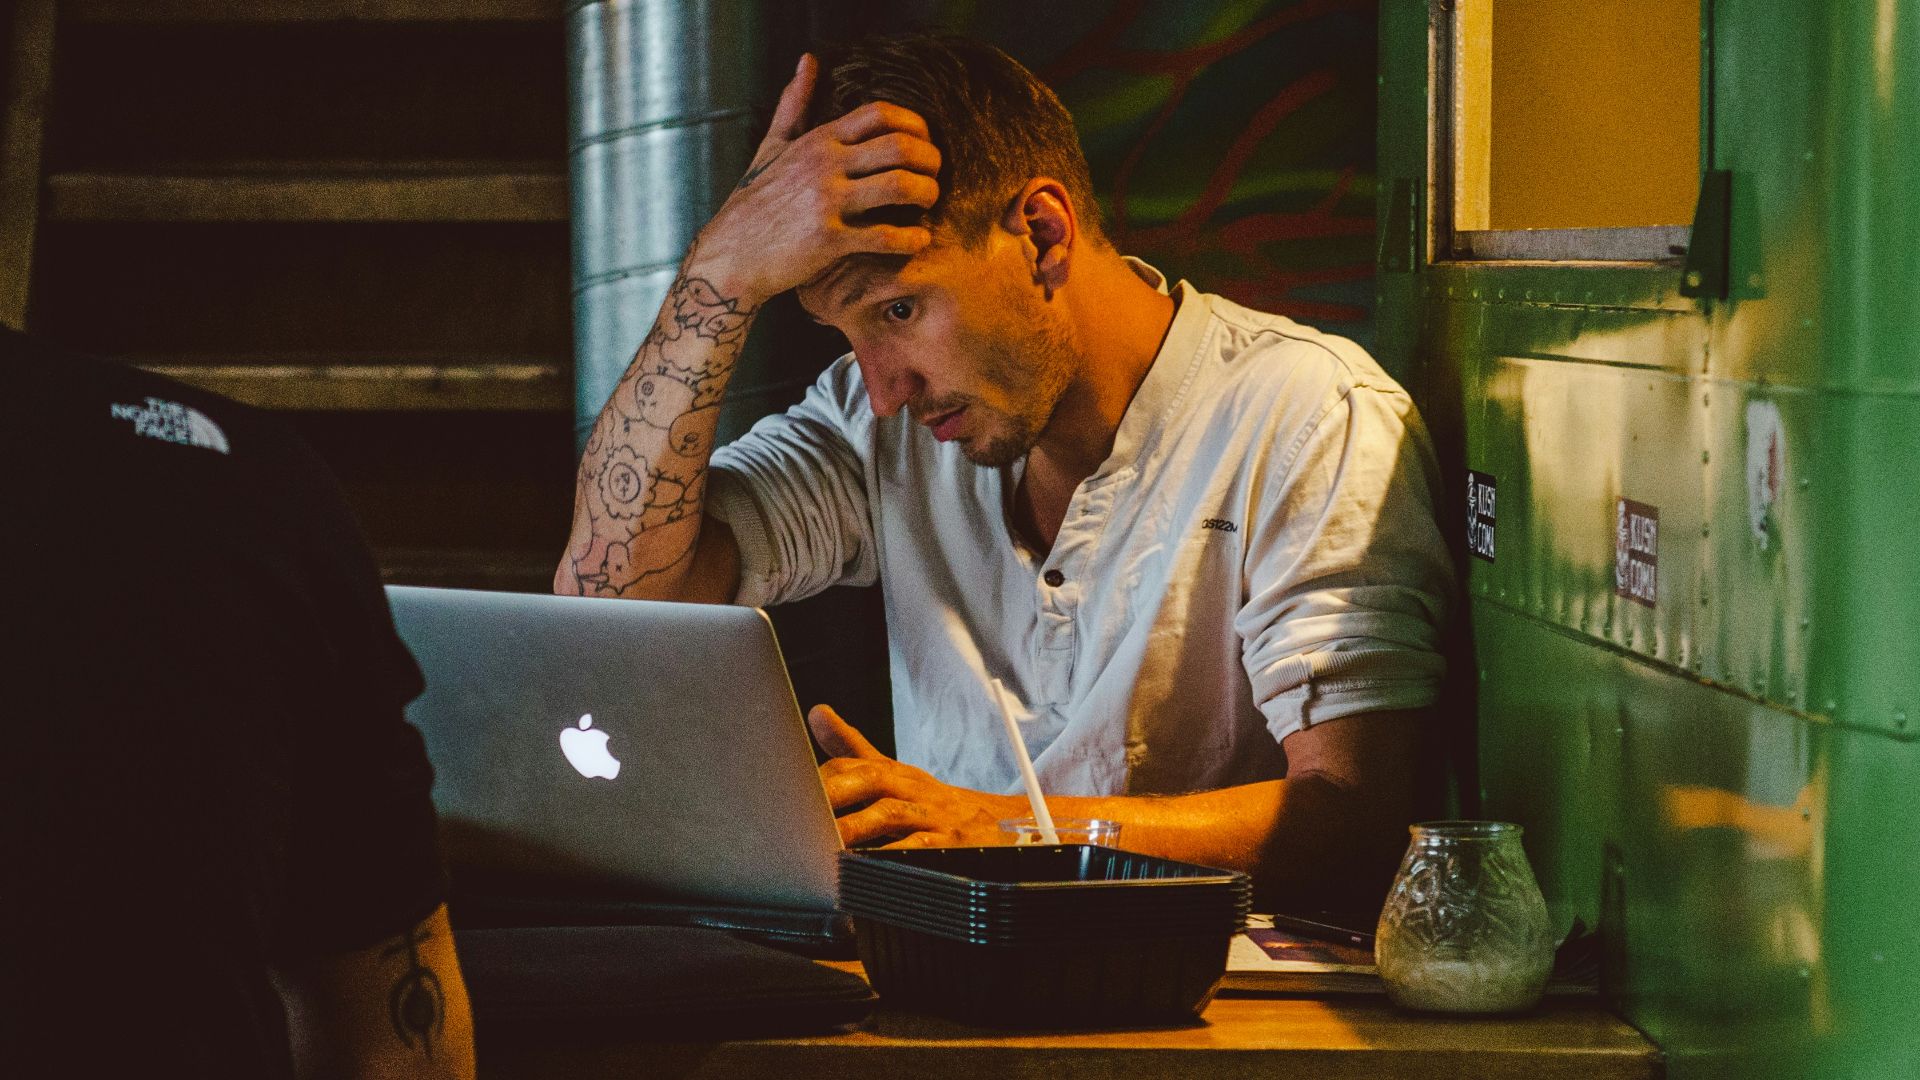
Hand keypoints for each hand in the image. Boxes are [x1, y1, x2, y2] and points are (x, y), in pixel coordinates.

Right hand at [688, 54, 942, 305]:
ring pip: (900, 186)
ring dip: (927, 194)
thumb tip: (808, 61)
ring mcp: (826, 201)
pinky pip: (885, 236)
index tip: (924, 143)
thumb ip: (795, 104)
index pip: (880, 114)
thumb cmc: (755, 201)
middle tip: (935, 175)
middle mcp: (824, 164)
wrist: (731, 255)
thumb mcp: (773, 146)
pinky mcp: (828, 240)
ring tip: (930, 203)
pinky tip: (920, 239)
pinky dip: (912, 238)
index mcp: (818, 141)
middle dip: (930, 160)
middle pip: (899, 146)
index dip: (914, 125)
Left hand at [808, 704, 1022, 848]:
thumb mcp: (895, 772)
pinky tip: (871, 865)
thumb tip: (815, 712)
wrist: (1000, 823)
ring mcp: (932, 814)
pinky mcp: (950, 842)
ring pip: (890, 814)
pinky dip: (895, 855)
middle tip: (800, 814)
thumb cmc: (934, 801)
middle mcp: (912, 787)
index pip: (853, 763)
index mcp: (895, 771)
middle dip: (836, 793)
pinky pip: (920, 847)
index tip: (790, 791)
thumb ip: (853, 748)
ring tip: (824, 843)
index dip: (822, 776)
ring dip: (856, 827)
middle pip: (871, 779)